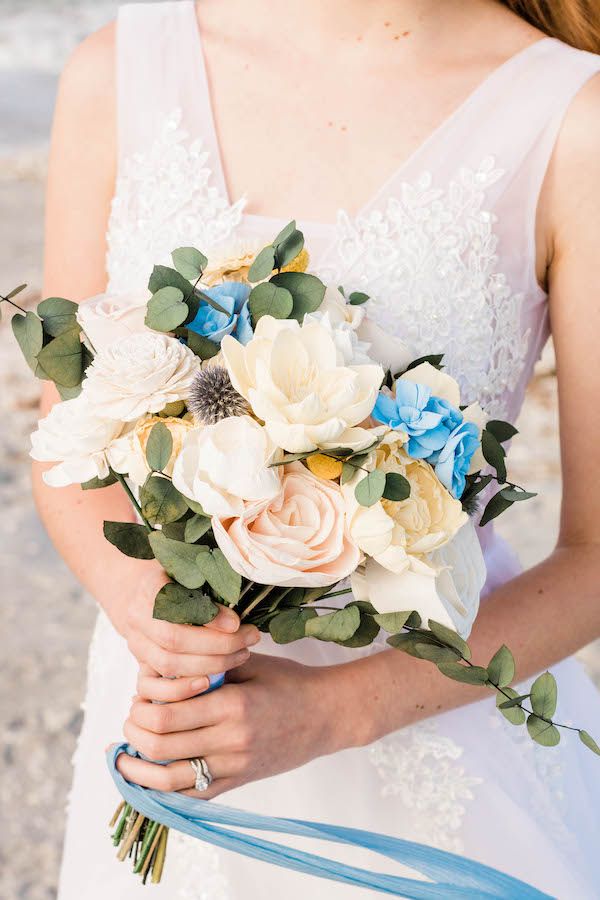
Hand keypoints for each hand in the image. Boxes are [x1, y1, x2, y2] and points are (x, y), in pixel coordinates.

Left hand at [116, 654, 346, 798]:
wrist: (328, 714)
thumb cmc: (289, 682)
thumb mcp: (249, 664)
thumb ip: (208, 668)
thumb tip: (162, 671)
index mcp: (232, 704)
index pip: (167, 714)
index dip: (141, 706)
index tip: (138, 696)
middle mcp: (231, 740)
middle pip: (161, 745)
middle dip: (135, 733)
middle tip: (130, 719)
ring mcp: (235, 766)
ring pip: (171, 780)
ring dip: (139, 770)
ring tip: (125, 756)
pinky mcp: (239, 782)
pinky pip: (194, 795)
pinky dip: (165, 791)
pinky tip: (149, 779)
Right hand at [123, 566, 260, 681]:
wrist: (141, 597)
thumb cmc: (176, 581)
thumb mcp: (191, 574)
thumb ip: (208, 589)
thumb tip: (234, 620)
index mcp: (149, 586)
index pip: (176, 604)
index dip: (206, 616)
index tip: (236, 622)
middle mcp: (137, 615)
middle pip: (174, 639)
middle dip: (218, 644)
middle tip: (250, 638)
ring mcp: (135, 642)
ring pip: (169, 663)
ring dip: (211, 664)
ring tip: (242, 654)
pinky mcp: (141, 663)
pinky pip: (160, 684)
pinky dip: (190, 685)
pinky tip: (216, 678)